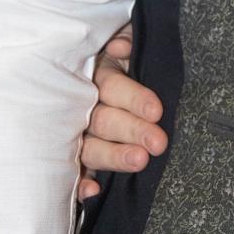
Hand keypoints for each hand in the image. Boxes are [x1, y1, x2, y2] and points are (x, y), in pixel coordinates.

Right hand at [76, 24, 167, 201]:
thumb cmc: (127, 58)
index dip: (134, 98)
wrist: (118, 67)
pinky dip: (81, 184)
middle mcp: (84, 105)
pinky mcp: (78, 157)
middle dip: (132, 131)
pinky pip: (75, 173)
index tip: (157, 111)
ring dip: (114, 156)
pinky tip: (93, 192)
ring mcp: (78, 133)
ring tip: (140, 162)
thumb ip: (127, 41)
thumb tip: (119, 49)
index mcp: (97, 76)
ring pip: (91, 147)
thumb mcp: (127, 43)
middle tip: (158, 143)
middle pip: (104, 120)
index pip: (113, 87)